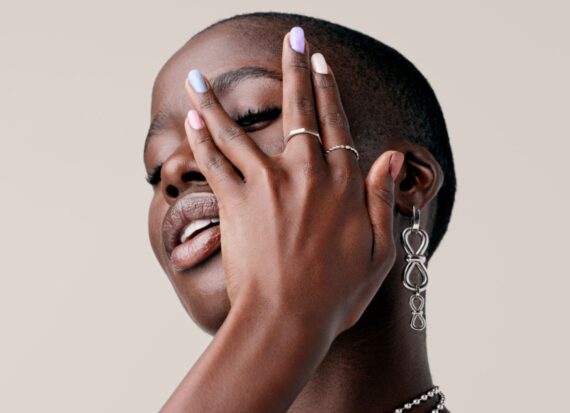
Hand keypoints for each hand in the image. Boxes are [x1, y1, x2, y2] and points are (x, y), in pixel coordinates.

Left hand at [183, 28, 403, 338]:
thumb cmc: (336, 294)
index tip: (320, 62)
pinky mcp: (237, 202)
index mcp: (343, 184)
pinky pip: (216, 162)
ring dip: (218, 101)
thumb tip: (388, 156)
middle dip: (295, 69)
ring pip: (240, 131)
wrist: (290, 320)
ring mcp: (269, 185)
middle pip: (300, 110)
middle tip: (292, 37)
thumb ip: (382, 199)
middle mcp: (306, 174)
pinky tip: (190, 118)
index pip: (336, 123)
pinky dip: (201, 139)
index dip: (328, 89)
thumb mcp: (379, 251)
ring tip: (200, 76)